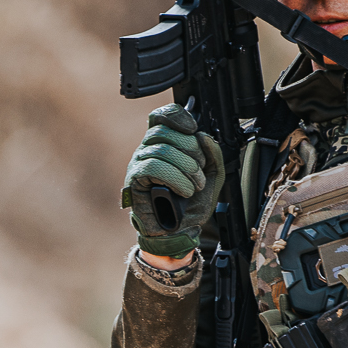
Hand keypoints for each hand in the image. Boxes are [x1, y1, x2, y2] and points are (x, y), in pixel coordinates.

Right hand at [123, 104, 223, 257]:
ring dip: (186, 168)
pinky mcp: (134, 180)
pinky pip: (152, 167)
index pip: (162, 116)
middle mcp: (148, 149)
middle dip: (190, 150)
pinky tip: (184, 190)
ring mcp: (138, 163)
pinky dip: (174, 178)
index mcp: (164, 144)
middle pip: (165, 132)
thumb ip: (213, 155)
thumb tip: (203, 136)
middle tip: (200, 172)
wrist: (179, 232)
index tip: (193, 129)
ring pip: (161, 149)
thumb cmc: (191, 205)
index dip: (177, 116)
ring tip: (195, 186)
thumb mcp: (212, 177)